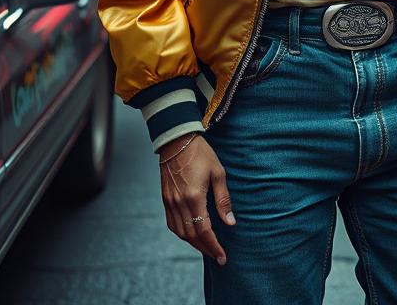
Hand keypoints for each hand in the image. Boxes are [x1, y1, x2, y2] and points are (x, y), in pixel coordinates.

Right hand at [159, 135, 234, 265]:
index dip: (214, 246)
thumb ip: (223, 199)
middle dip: (205, 249)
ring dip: (193, 244)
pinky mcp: (165, 198)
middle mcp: (179, 203)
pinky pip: (171, 224)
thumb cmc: (200, 153)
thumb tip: (230, 222)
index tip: (223, 257)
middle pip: (191, 236)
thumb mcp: (218, 173)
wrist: (177, 140)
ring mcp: (170, 202)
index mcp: (194, 197)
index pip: (204, 230)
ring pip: (180, 233)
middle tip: (218, 257)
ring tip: (207, 248)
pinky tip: (190, 234)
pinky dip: (181, 234)